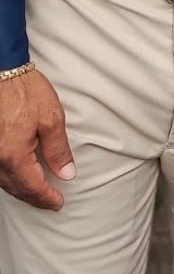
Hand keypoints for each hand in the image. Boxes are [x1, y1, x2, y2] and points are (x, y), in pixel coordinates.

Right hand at [0, 67, 75, 209]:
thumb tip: (66, 173)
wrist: (2, 70)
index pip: (32, 186)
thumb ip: (58, 149)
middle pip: (16, 188)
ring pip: (3, 182)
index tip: (58, 203)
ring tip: (36, 192)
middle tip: (50, 202)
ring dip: (20, 189)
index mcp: (14, 155)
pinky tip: (17, 176)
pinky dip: (9, 178)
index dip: (47, 198)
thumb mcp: (51, 118)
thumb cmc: (24, 90)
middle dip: (34, 197)